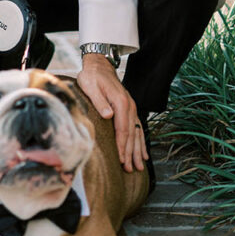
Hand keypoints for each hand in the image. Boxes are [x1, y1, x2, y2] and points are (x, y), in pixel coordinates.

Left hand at [77, 53, 147, 171]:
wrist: (99, 66)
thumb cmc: (92, 77)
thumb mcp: (91, 86)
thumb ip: (100, 101)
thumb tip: (109, 115)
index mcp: (121, 103)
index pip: (123, 130)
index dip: (122, 146)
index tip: (122, 161)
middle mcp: (129, 106)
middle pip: (132, 134)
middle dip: (131, 153)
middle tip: (131, 170)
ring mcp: (131, 108)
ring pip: (137, 133)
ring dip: (138, 151)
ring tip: (139, 166)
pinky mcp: (129, 109)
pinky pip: (137, 128)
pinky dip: (140, 141)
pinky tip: (142, 153)